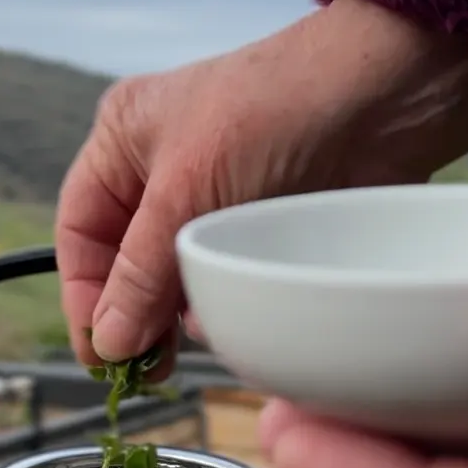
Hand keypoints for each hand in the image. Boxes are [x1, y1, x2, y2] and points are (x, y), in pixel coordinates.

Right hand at [55, 0, 467, 365]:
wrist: (387, 95)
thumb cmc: (274, 114)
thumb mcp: (186, 193)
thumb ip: (140, 276)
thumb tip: (108, 344)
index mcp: (123, 143)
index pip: (80, 234)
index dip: (84, 296)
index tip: (100, 354)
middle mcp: (159, 173)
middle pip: (122, 264)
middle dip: (129, 317)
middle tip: (141, 372)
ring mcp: (211, 202)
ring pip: (171, 280)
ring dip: (174, 318)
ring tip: (183, 350)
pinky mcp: (257, 228)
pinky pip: (219, 283)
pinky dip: (216, 309)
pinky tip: (223, 326)